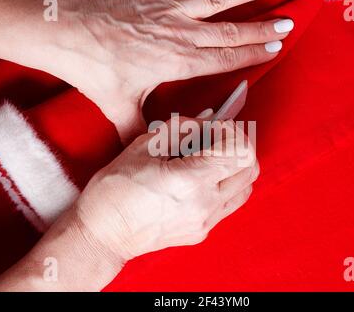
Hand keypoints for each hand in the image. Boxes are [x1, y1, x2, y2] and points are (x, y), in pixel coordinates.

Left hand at [52, 0, 291, 138]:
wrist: (67, 32)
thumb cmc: (94, 70)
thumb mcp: (118, 107)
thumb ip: (137, 131)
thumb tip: (147, 150)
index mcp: (178, 61)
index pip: (226, 58)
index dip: (254, 53)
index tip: (277, 47)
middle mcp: (180, 33)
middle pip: (231, 30)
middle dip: (263, 27)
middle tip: (288, 21)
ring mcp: (168, 9)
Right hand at [75, 115, 258, 259]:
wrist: (103, 234)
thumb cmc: (115, 189)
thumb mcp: (144, 146)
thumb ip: (182, 128)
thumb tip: (207, 120)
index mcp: (191, 179)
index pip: (240, 151)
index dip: (233, 131)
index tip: (217, 125)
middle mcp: (205, 204)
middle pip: (250, 168)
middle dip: (239, 145)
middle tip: (217, 138)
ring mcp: (206, 221)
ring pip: (245, 188)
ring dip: (236, 167)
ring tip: (211, 157)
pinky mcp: (201, 232)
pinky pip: (228, 205)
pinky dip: (225, 186)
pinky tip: (203, 179)